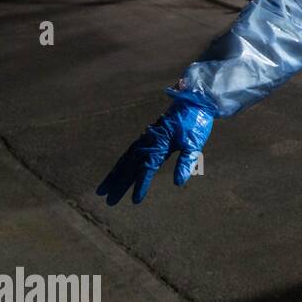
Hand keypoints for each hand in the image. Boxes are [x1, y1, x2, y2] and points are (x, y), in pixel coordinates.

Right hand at [97, 97, 215, 205]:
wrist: (195, 101)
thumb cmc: (196, 122)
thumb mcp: (195, 142)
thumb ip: (186, 162)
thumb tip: (178, 183)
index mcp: (160, 142)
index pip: (147, 167)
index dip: (141, 183)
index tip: (136, 200)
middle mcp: (150, 140)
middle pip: (131, 164)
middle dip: (119, 181)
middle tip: (107, 198)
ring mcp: (148, 137)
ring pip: (128, 158)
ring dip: (117, 173)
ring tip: (104, 188)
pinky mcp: (150, 135)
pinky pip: (133, 151)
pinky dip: (124, 162)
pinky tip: (119, 170)